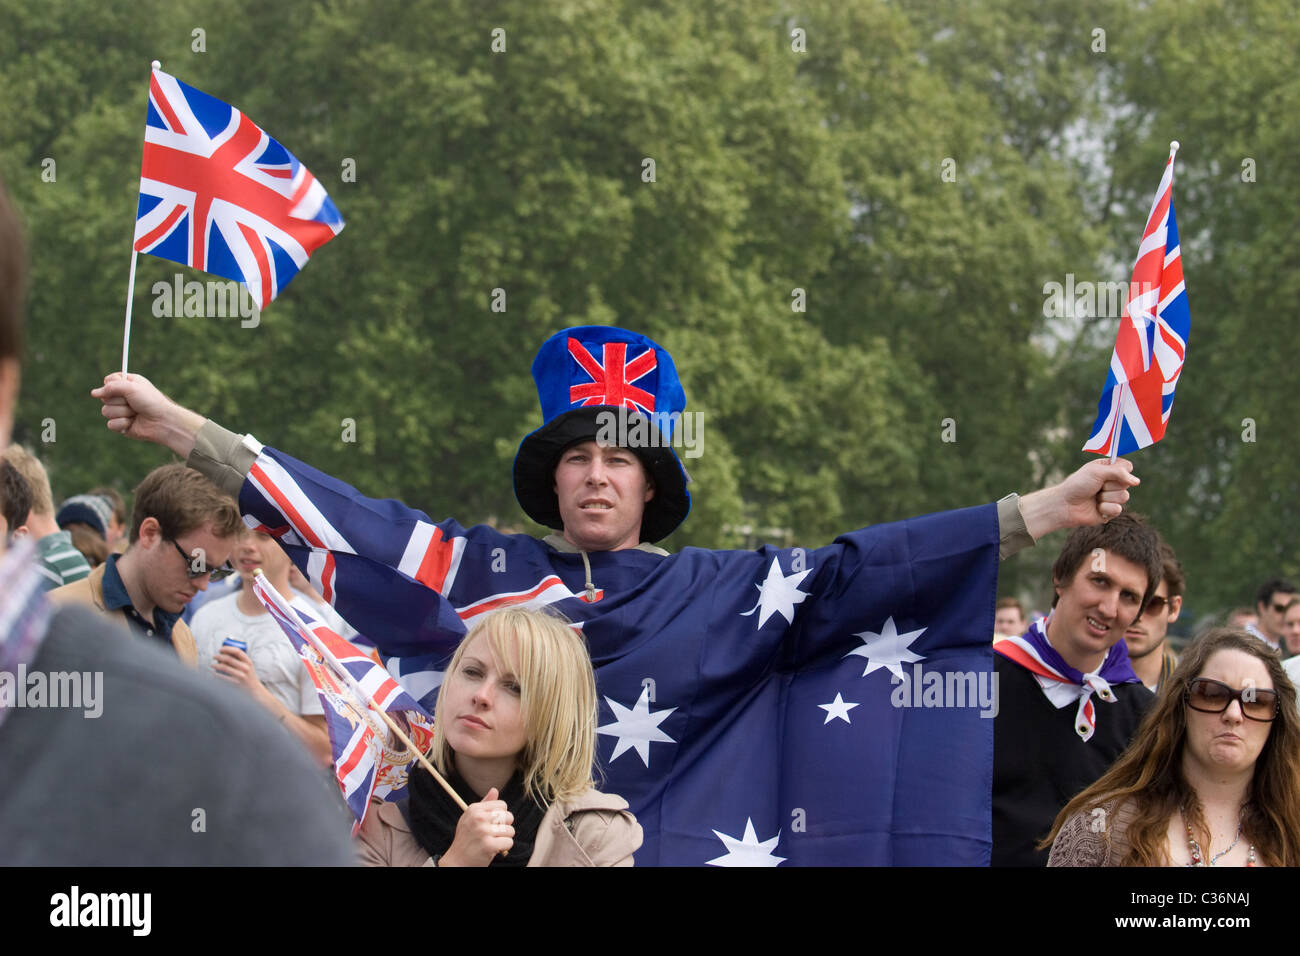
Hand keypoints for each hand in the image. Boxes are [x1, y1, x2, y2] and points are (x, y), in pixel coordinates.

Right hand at [91, 372, 205, 457]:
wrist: (163, 422)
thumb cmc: (151, 402)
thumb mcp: (132, 388)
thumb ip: (112, 387)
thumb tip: (93, 393)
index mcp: (127, 384)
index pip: (108, 381)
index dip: (112, 385)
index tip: (124, 388)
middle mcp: (123, 397)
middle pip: (104, 397)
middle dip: (120, 401)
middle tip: (134, 402)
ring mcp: (120, 411)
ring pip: (106, 411)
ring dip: (122, 412)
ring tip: (135, 413)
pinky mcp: (120, 425)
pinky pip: (110, 424)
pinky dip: (122, 424)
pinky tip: (133, 423)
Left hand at [212, 645, 266, 695]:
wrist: (253, 689)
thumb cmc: (248, 675)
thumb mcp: (248, 666)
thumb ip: (240, 659)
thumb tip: (225, 652)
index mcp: (248, 661)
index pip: (237, 651)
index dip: (227, 648)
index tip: (221, 649)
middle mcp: (245, 667)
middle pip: (229, 659)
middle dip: (219, 656)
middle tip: (214, 656)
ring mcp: (241, 675)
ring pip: (225, 667)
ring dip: (216, 665)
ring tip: (212, 665)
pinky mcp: (236, 682)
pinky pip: (224, 677)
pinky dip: (217, 674)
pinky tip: (214, 673)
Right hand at [438, 788, 513, 866]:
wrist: (457, 861)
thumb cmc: (466, 839)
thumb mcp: (470, 818)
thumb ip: (484, 804)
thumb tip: (495, 790)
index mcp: (474, 809)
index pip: (502, 805)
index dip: (501, 815)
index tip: (493, 824)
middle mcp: (478, 818)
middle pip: (508, 817)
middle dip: (505, 827)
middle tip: (494, 834)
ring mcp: (483, 831)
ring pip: (510, 830)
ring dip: (505, 838)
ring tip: (493, 842)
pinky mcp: (488, 845)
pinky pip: (509, 842)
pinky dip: (504, 848)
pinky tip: (494, 849)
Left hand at [1018, 459, 1139, 539]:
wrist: (1065, 505)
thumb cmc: (1077, 485)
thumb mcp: (1096, 472)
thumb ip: (1118, 472)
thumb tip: (1137, 481)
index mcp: (1107, 469)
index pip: (1127, 466)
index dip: (1122, 470)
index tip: (1110, 473)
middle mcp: (1111, 482)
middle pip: (1128, 482)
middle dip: (1110, 485)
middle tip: (1097, 486)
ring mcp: (1111, 497)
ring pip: (1124, 496)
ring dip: (1107, 497)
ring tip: (1095, 497)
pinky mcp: (1110, 511)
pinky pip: (1118, 509)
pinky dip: (1105, 508)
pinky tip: (1096, 507)